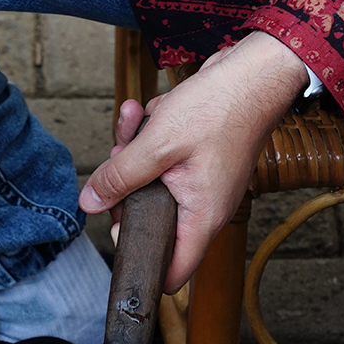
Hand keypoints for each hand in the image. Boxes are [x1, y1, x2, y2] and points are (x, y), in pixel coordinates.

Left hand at [78, 32, 307, 289]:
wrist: (254, 71)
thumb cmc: (220, 108)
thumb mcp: (157, 145)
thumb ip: (119, 178)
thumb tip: (90, 203)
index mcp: (202, 218)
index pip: (171, 272)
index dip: (140, 260)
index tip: (116, 229)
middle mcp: (205, 208)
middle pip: (151, 220)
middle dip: (126, 187)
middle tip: (119, 158)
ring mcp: (203, 184)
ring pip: (152, 183)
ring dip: (135, 150)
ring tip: (135, 119)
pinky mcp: (200, 161)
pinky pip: (163, 159)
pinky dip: (153, 136)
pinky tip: (153, 110)